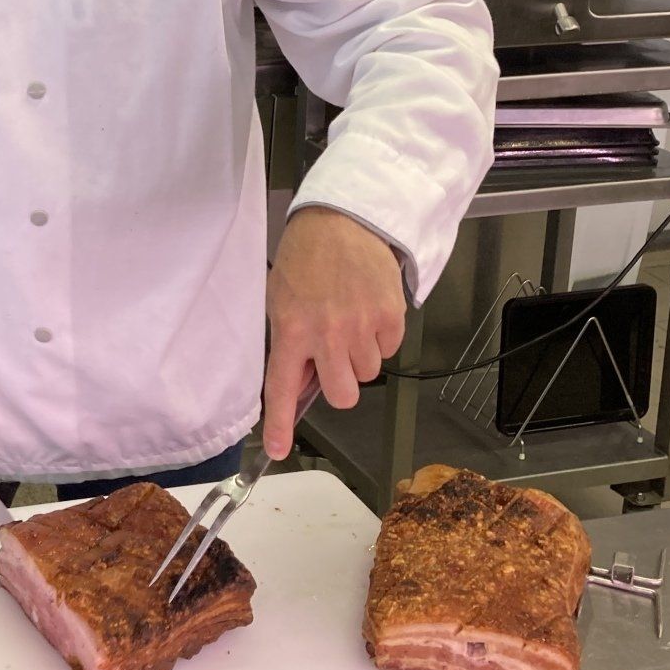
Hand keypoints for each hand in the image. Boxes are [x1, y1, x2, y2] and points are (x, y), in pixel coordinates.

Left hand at [261, 207, 405, 460]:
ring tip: (349, 322)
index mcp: (291, 329)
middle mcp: (327, 334)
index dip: (282, 424)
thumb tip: (297, 383)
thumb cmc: (307, 256)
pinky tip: (367, 310)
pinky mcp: (390, 316)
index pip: (283, 387)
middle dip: (338, 383)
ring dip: (359, 357)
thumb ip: (289, 343)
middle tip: (333, 358)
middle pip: (343, 395)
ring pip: (367, 373)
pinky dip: (380, 337)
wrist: (343, 219)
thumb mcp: (280, 299)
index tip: (279, 449)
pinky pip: (389, 349)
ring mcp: (362, 326)